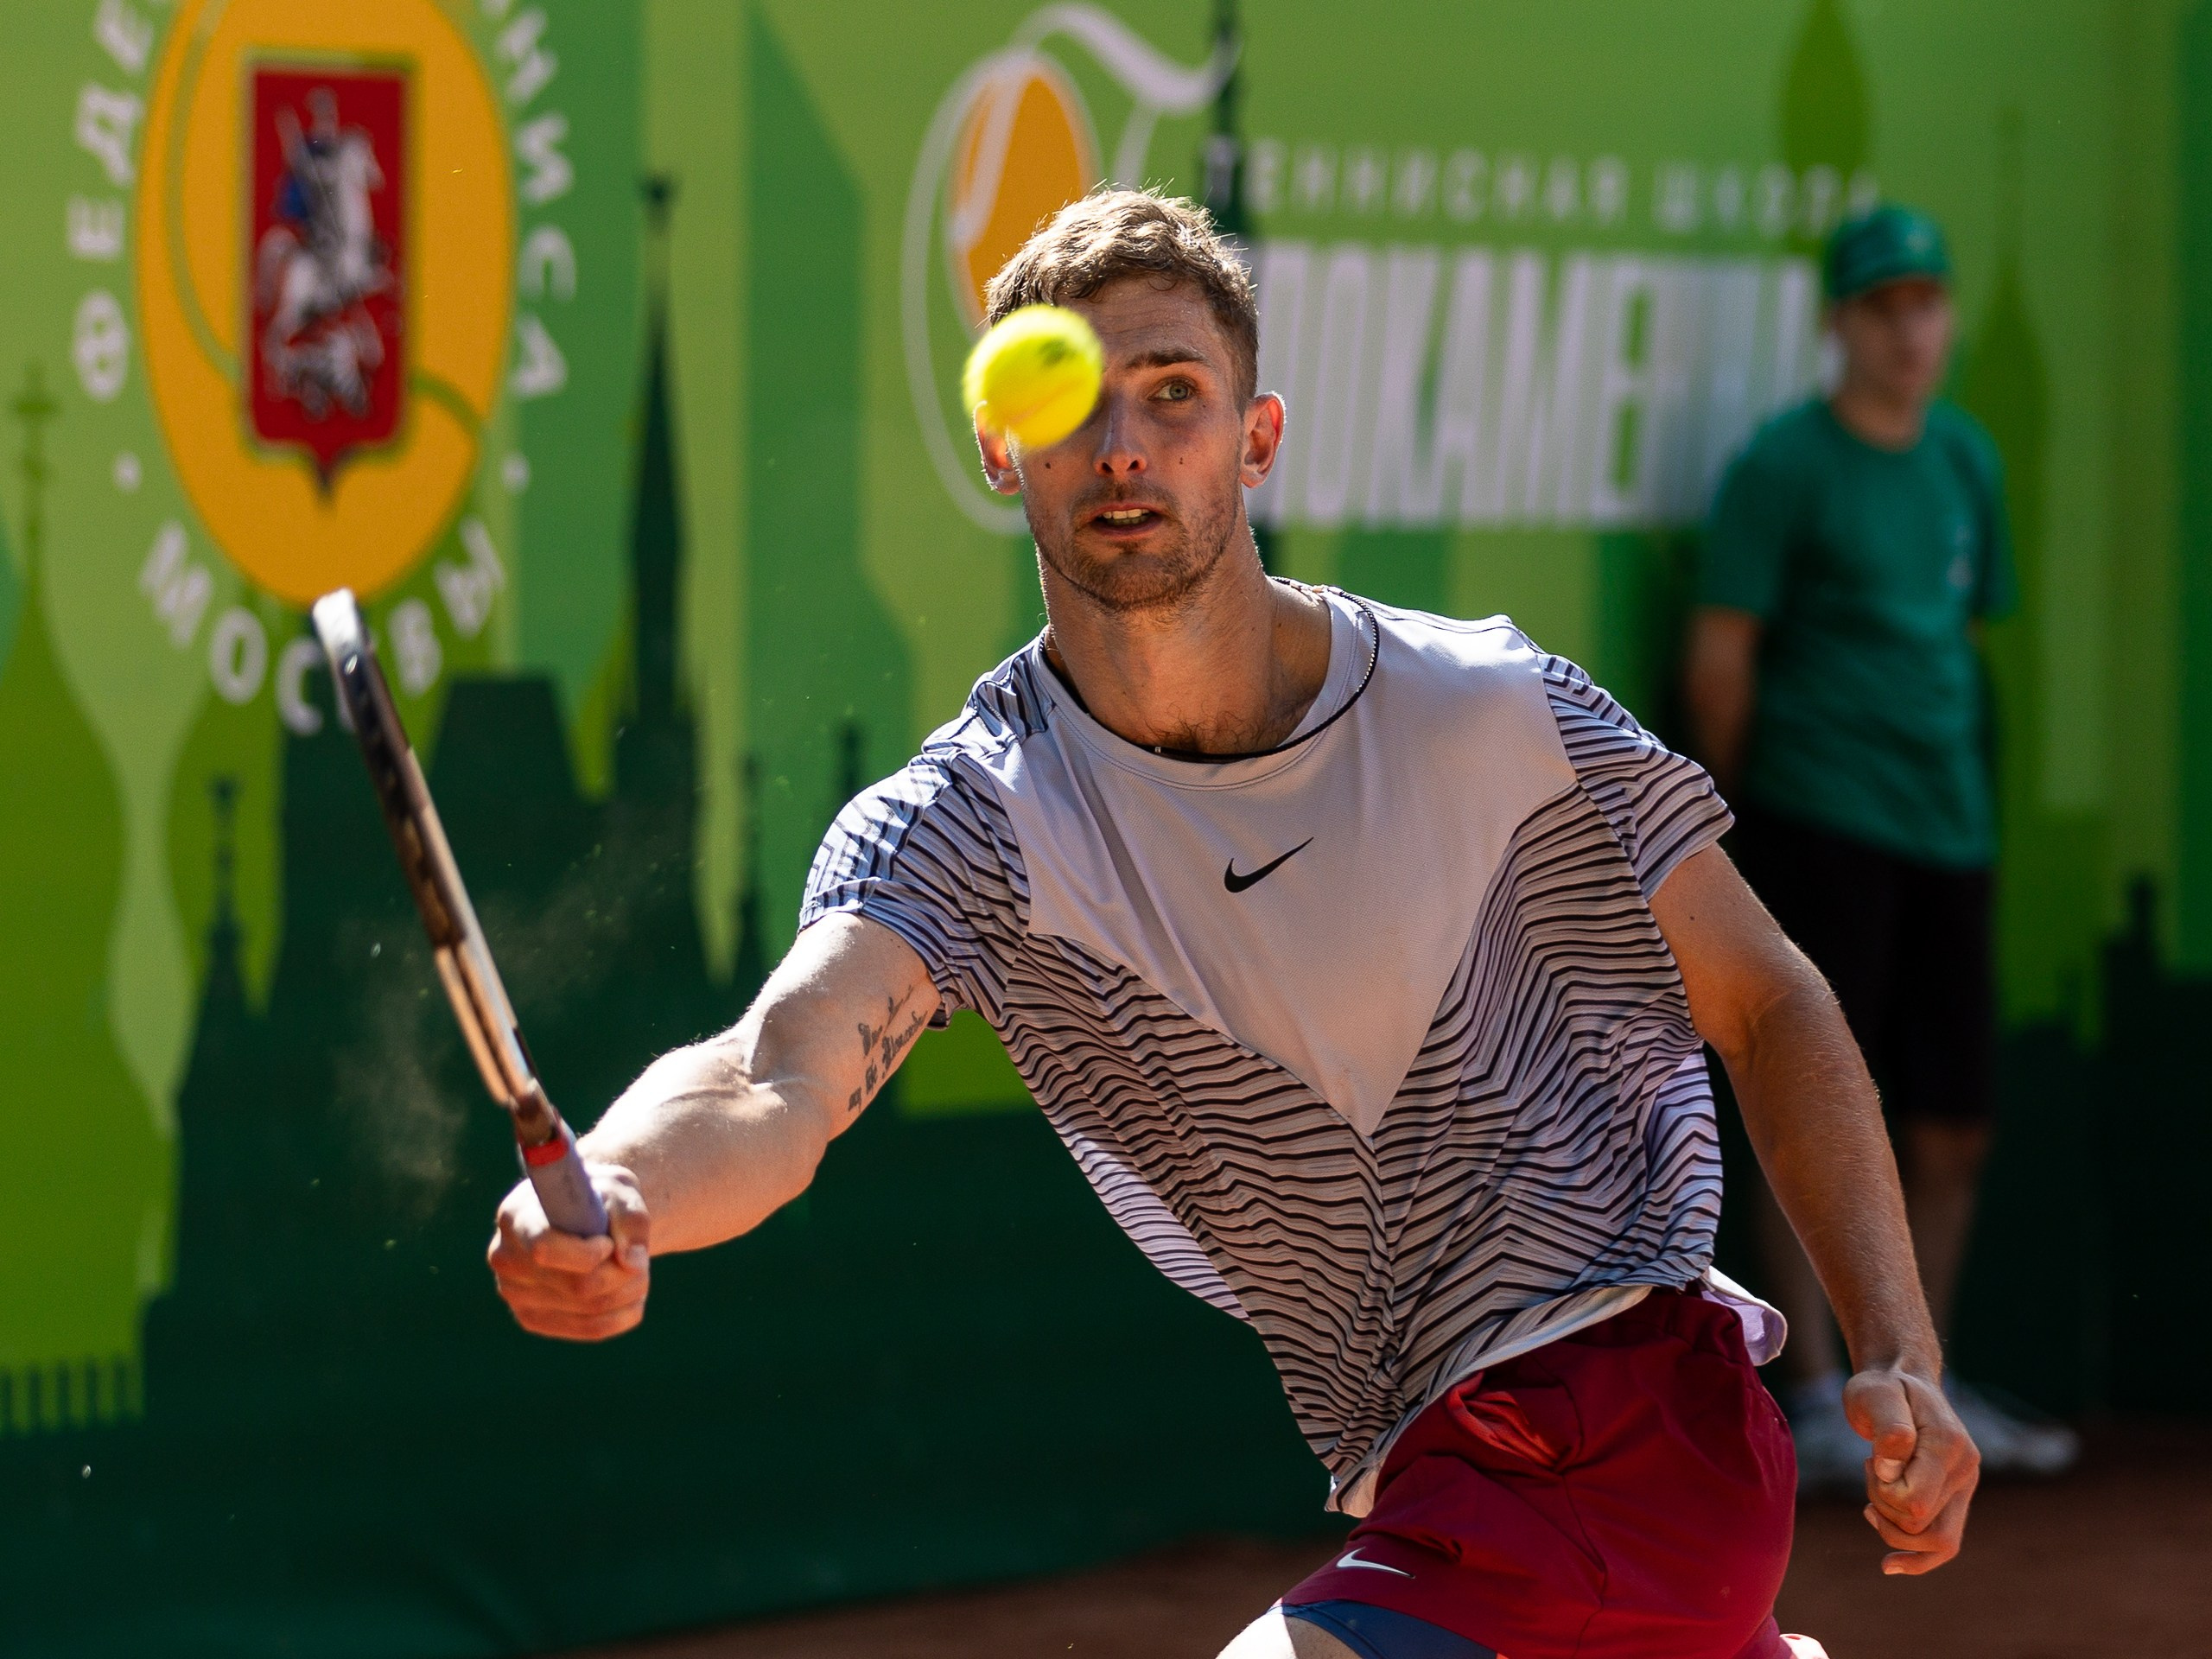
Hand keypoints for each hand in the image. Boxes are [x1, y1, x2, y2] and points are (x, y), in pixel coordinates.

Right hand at [486, 1163, 650, 1340]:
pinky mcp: (533, 1318)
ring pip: (588, 1310)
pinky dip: (623, 1315)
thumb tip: (630, 1262)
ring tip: (639, 1273)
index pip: (544, 1249)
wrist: (583, 1215)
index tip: (610, 1243)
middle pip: (577, 1286)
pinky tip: (633, 1297)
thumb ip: (628, 1217)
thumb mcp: (618, 1188)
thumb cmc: (598, 1197)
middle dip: (623, 1275)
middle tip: (640, 1260)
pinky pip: (589, 1329)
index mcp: (516, 1216)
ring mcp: (514, 1293)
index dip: (588, 1254)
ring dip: (628, 1294)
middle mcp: (505, 1257)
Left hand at [1845, 1367, 1979, 1574]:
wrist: (1902, 1382)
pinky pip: (1946, 1543)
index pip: (1915, 1502)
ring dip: (1894, 1528)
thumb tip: (1890, 1469)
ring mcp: (1964, 1485)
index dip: (1883, 1494)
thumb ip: (1888, 1428)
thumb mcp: (1874, 1394)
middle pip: (1922, 1526)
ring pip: (1938, 1542)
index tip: (1870, 1462)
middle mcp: (1965, 1470)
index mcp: (1948, 1445)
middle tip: (1870, 1469)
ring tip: (1873, 1498)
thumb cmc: (1882, 1388)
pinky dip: (1919, 1559)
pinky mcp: (1956, 1497)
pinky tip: (1889, 1565)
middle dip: (1884, 1508)